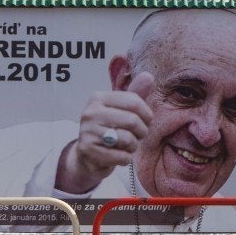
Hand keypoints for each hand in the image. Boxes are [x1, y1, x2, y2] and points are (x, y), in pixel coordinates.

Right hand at [56, 72, 154, 193]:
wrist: (88, 155)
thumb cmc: (109, 128)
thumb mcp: (121, 109)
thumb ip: (135, 93)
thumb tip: (149, 76)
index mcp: (98, 98)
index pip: (134, 101)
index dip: (147, 114)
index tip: (147, 121)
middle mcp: (90, 112)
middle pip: (132, 121)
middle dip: (142, 132)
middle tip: (138, 136)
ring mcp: (87, 131)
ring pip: (128, 140)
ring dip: (134, 146)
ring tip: (127, 145)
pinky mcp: (88, 150)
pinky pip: (121, 156)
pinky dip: (126, 158)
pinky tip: (119, 155)